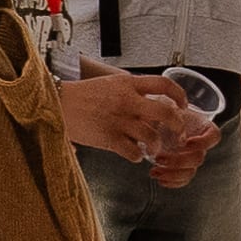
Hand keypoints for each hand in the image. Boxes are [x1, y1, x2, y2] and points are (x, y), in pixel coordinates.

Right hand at [53, 70, 214, 172]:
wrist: (58, 103)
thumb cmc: (82, 95)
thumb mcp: (111, 84)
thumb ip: (130, 91)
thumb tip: (149, 101)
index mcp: (128, 84)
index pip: (164, 84)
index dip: (179, 95)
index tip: (182, 105)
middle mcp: (127, 101)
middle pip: (165, 113)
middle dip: (177, 125)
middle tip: (178, 133)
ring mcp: (119, 120)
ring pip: (152, 136)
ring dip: (156, 145)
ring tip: (153, 148)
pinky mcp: (109, 138)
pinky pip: (133, 152)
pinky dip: (137, 156)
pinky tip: (134, 154)